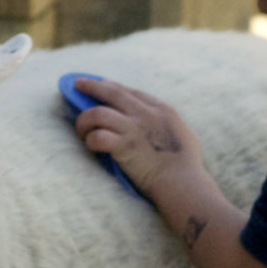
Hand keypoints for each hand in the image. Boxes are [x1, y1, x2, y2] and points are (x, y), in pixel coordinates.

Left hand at [72, 78, 203, 203]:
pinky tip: (90, 145)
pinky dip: (90, 140)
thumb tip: (160, 123)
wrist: (184, 183)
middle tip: (78, 84)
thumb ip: (168, 125)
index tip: (101, 84)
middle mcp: (147, 114)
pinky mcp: (125, 147)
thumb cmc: (188, 165)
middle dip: (92, 86)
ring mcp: (135, 129)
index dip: (113, 86)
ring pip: (98, 113)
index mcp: (162, 110)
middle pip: (113, 93)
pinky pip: (98, 137)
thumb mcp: (184, 134)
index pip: (131, 92)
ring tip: (81, 129)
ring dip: (85, 120)